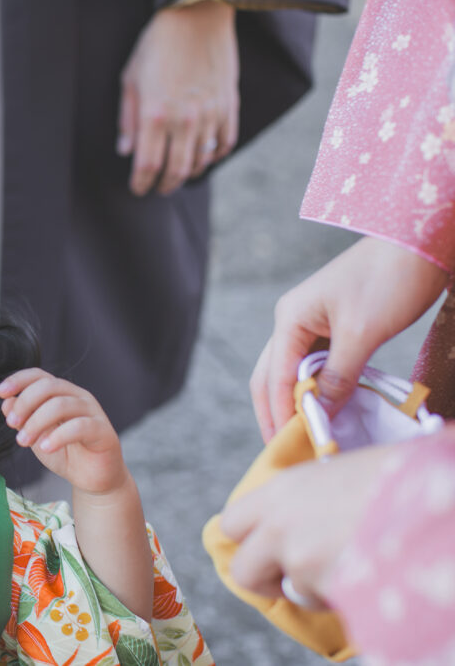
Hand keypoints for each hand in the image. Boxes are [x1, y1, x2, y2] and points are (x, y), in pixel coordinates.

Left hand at [0, 368, 127, 494]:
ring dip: (36, 422)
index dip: (18, 380)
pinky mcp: (103, 430)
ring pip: (60, 405)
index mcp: (61, 393)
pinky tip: (46, 447)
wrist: (92, 478)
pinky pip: (79, 426)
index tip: (0, 393)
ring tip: (23, 441)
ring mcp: (92, 411)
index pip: (39, 376)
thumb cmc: (65, 453)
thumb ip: (22, 420)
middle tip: (11, 422)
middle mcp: (78, 397)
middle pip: (48, 386)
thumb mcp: (36, 437)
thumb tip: (7, 402)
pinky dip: (58, 436)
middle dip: (25, 403)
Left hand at [119, 0, 238, 195]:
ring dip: (189, 173)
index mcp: (155, 113)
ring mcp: (210, 114)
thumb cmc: (157, 45)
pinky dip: (214, 155)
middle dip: (165, 185)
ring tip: (179, 173)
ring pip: (202, 160)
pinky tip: (204, 156)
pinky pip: (225, 143)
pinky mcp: (229, 106)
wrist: (197, 15)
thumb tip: (126, 152)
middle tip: (159, 187)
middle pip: (176, 170)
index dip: (141, 183)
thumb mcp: (130, 80)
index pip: (148, 165)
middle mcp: (184, 119)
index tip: (138, 189)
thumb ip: (128, 120)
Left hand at [220, 444, 392, 606]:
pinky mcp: (334, 593)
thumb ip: (308, 497)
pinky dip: (351, 599)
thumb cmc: (399, 474)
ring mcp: (305, 564)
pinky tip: (378, 573)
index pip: (231, 523)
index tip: (266, 542)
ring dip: (319, 587)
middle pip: (245, 572)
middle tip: (294, 575)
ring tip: (358, 560)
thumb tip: (304, 513)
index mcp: (280, 491)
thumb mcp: (340, 473)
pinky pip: (333, 605)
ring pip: (296, 592)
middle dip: (269, 578)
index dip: (249, 537)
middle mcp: (281, 527)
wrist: (439, 496)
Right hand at [251, 237, 448, 442]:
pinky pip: (315, 363)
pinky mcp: (332, 324)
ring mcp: (310, 321)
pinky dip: (316, 388)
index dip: (279, 414)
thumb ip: (338, 375)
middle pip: (271, 375)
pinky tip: (326, 408)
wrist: (418, 240)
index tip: (287, 448)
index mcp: (290, 318)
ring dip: (294, 402)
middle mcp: (292, 320)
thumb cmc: (389, 280)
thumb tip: (319, 412)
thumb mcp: (362, 333)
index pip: (275, 377)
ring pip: (291, 371)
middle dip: (274, 412)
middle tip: (282, 449)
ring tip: (302, 435)